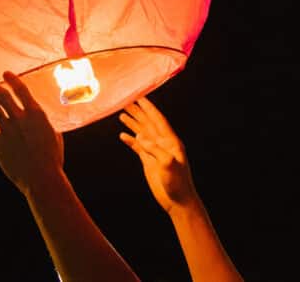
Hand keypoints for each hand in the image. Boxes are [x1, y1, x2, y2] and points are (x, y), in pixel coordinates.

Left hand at [0, 71, 64, 196]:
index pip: (21, 89)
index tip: (6, 73)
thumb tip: (39, 118)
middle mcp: (19, 118)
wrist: (41, 178)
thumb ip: (43, 123)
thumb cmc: (52, 158)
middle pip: (3, 96)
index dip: (12, 79)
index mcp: (36, 114)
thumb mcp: (54, 135)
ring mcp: (6, 130)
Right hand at [119, 97, 197, 213]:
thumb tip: (139, 136)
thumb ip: (154, 149)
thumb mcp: (168, 164)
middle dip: (137, 112)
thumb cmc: (178, 183)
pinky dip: (130, 140)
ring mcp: (155, 152)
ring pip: (142, 133)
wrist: (178, 202)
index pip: (158, 120)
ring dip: (132, 124)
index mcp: (171, 141)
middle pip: (148, 124)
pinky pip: (138, 147)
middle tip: (126, 102)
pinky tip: (122, 135)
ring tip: (122, 114)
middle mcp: (163, 144)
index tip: (139, 97)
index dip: (149, 108)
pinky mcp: (149, 162)